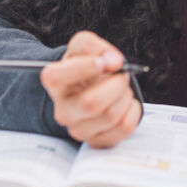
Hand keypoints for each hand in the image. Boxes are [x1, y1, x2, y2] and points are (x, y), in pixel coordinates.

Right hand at [40, 31, 141, 147]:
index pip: (55, 77)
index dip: (83, 67)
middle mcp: (62, 110)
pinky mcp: (97, 141)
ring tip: (121, 88)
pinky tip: (124, 103)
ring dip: (125, 96)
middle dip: (115, 84)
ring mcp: (78, 130)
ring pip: (111, 116)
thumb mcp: (83, 45)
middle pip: (91, 103)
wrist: (90, 86)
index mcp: (54, 83)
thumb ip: (94, 46)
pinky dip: (132, 110)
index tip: (102, 62)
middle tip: (121, 75)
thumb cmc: (86, 64)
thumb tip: (114, 62)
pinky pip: (124, 127)